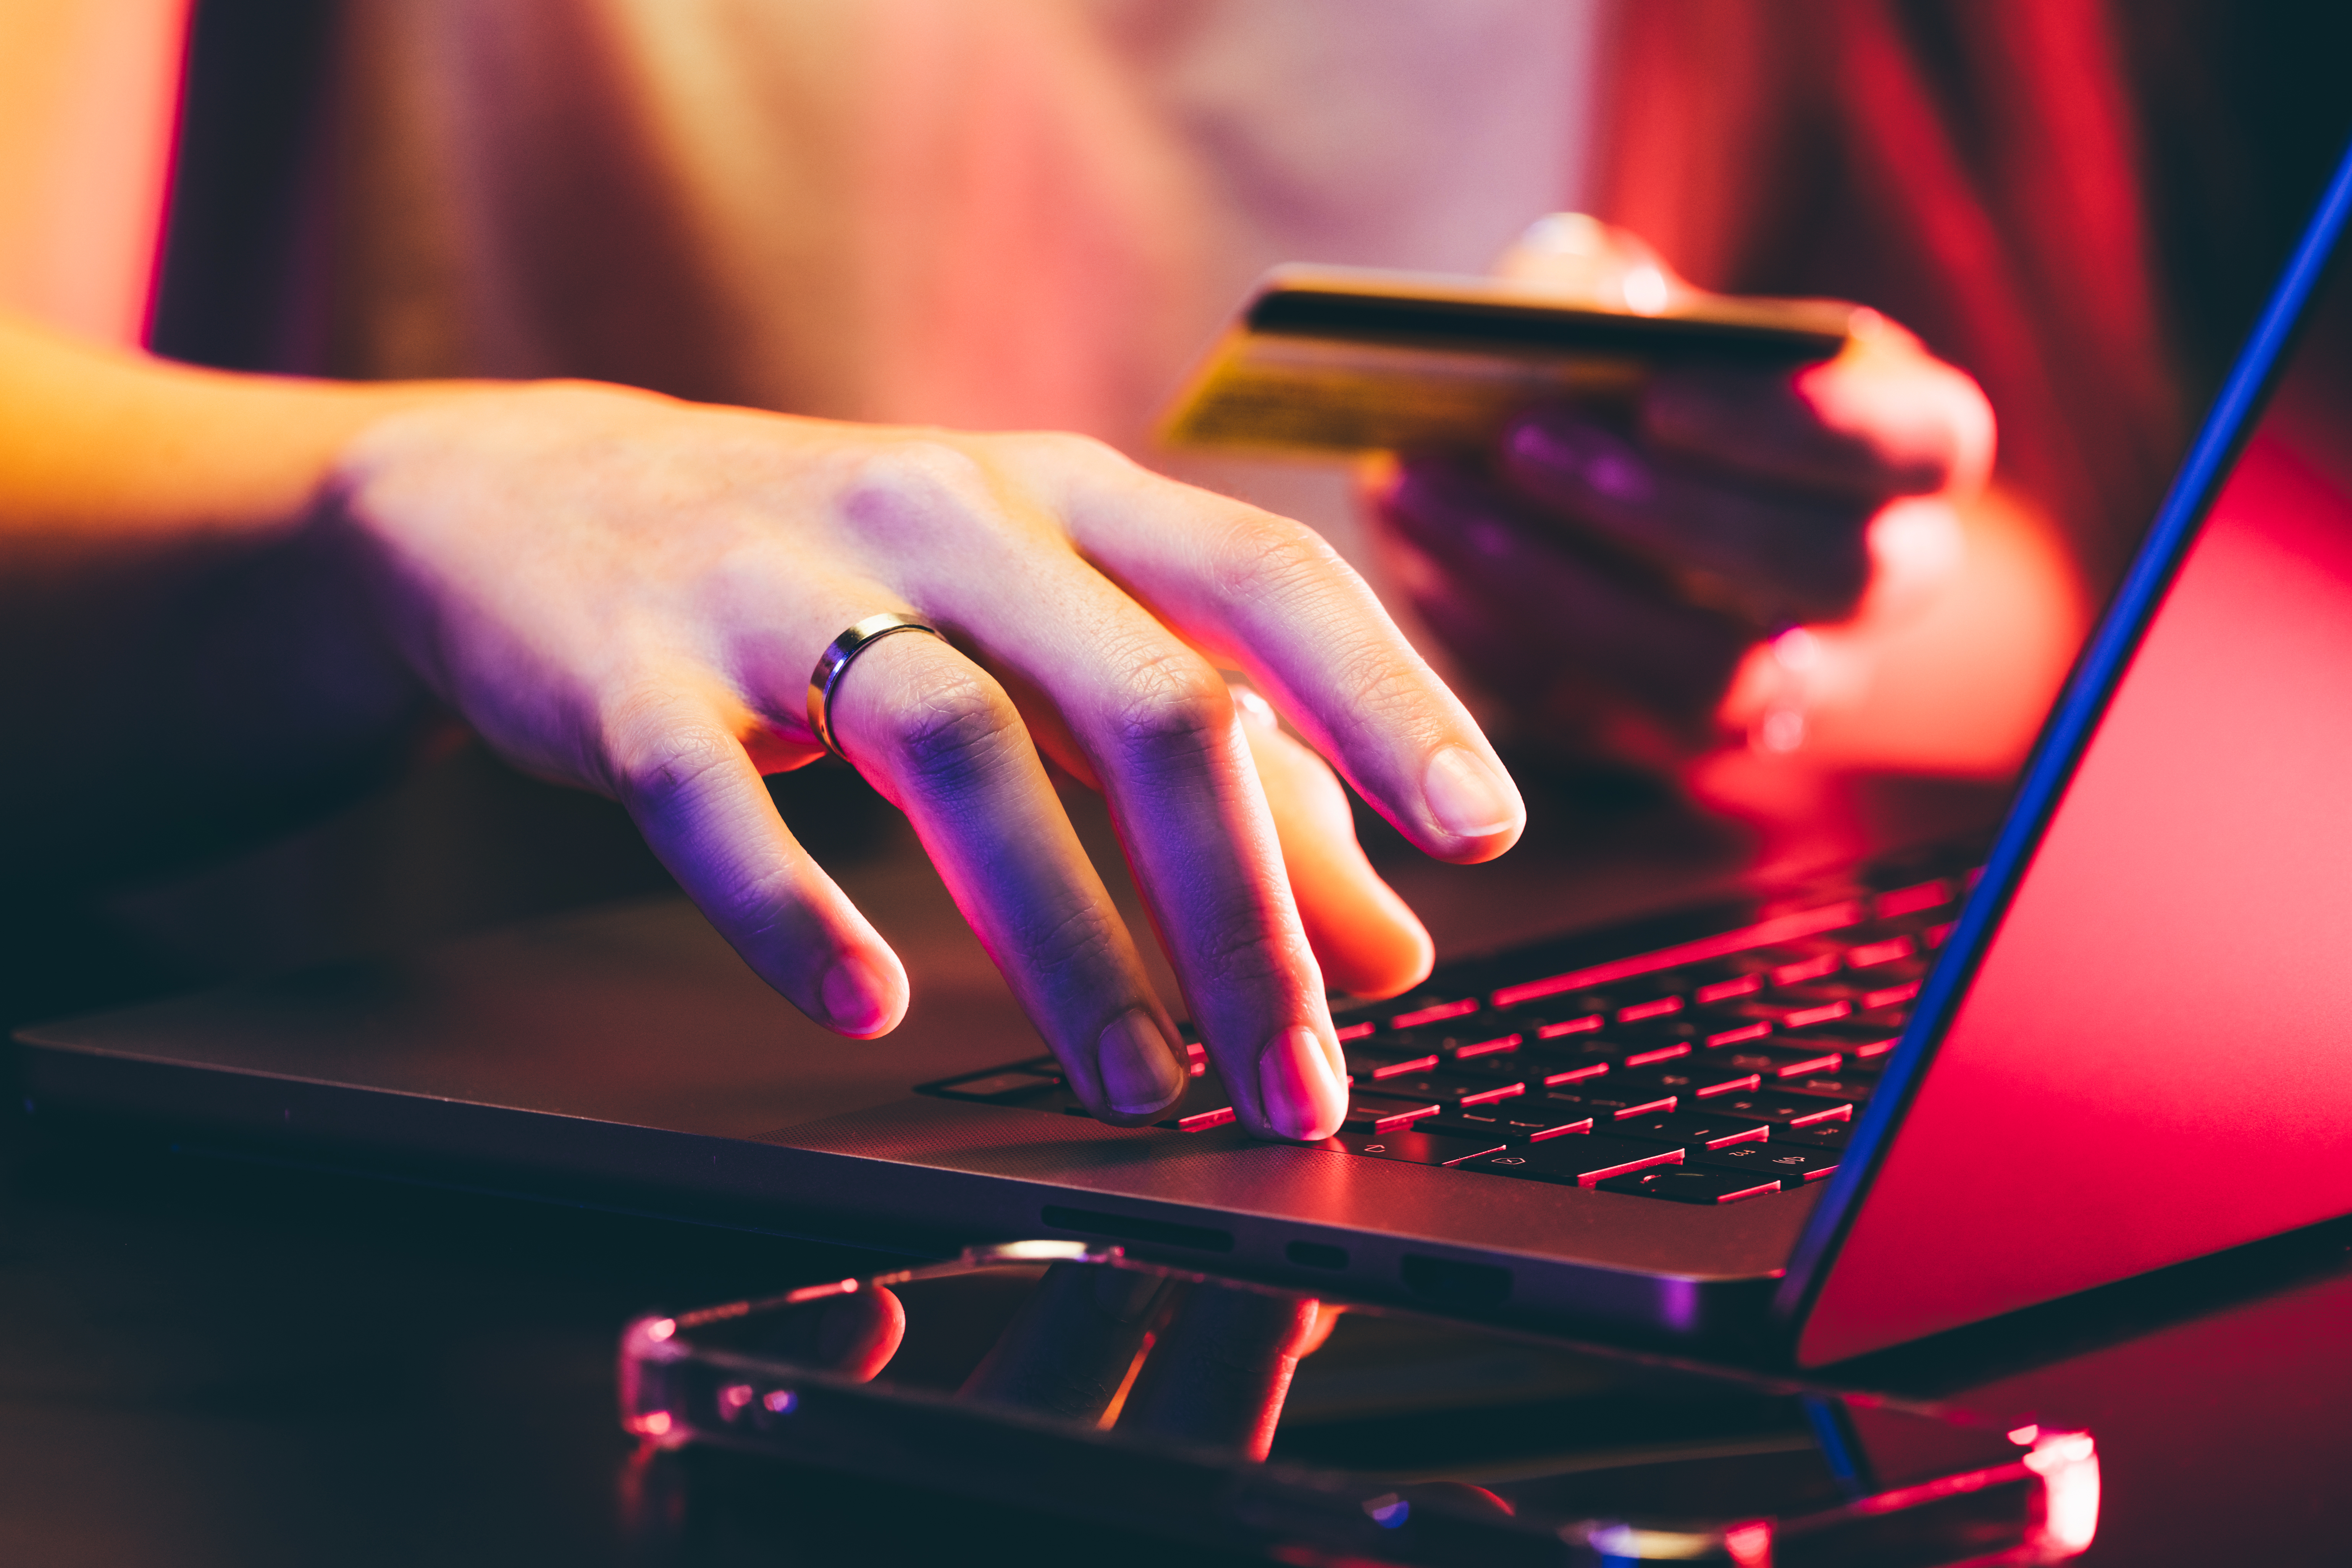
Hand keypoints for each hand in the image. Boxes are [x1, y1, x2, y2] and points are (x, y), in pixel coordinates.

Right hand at [325, 383, 1517, 1139]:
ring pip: (958, 750)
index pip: (1263, 576)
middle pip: (1142, 696)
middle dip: (1245, 907)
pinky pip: (718, 799)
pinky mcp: (636, 671)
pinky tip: (868, 1007)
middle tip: (1299, 1076)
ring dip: (1067, 940)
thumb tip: (1392, 943)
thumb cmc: (844, 580)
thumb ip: (1227, 778)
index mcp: (1064, 497)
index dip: (1386, 697)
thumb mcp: (1044, 640)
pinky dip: (793, 910)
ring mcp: (780, 583)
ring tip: (1136, 1087)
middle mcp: (945, 514)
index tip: (1484, 827)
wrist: (538, 499)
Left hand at [1370, 217, 1992, 769]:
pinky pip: (1602, 719)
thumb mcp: (1632, 306)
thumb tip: (1592, 310)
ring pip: (1711, 678)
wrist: (1606, 490)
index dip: (1805, 427)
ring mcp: (1789, 686)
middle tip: (1521, 440)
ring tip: (1424, 494)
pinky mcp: (1676, 742)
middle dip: (1666, 511)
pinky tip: (1421, 563)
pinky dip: (1501, 641)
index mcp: (1914, 452)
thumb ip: (1614, 293)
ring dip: (1557, 586)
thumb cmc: (1635, 372)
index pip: (1922, 447)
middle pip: (1825, 571)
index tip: (1661, 392)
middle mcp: (1879, 583)